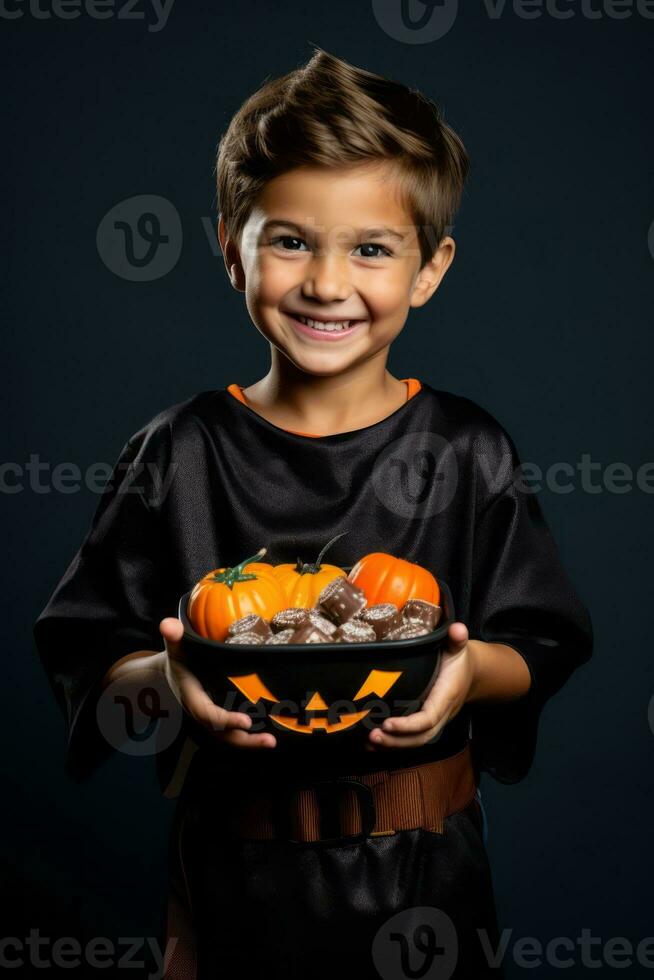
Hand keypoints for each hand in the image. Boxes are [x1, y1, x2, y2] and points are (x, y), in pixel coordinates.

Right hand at [161, 617, 276, 748]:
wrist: (171, 672)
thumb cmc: (178, 657)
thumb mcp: (175, 645)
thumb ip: (173, 635)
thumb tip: (169, 625)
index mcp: (192, 696)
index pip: (208, 713)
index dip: (225, 719)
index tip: (246, 721)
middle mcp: (201, 711)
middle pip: (221, 733)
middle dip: (244, 740)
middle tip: (269, 742)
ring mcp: (210, 717)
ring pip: (228, 736)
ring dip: (249, 742)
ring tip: (271, 742)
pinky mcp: (218, 716)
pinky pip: (232, 731)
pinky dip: (248, 736)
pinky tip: (269, 734)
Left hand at [364, 622, 473, 750]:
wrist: (471, 674)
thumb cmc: (458, 660)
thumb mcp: (458, 647)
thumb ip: (456, 638)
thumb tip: (457, 629)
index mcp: (445, 696)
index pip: (428, 718)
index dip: (408, 725)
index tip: (387, 723)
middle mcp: (441, 714)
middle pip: (420, 737)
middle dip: (397, 741)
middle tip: (372, 736)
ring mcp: (434, 721)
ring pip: (416, 741)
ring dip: (393, 745)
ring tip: (368, 742)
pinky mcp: (426, 723)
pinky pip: (411, 738)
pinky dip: (393, 743)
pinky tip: (372, 744)